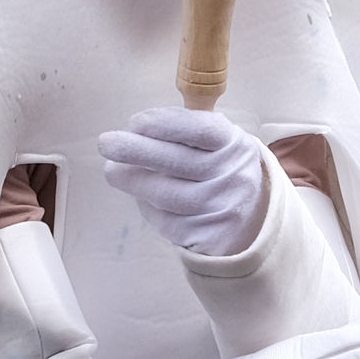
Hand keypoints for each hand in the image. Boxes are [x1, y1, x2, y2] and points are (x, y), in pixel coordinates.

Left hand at [98, 107, 267, 258]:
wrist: (253, 219)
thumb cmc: (221, 170)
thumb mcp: (218, 144)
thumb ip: (185, 131)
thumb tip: (134, 130)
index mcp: (234, 145)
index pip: (199, 130)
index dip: (163, 124)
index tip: (134, 122)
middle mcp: (232, 176)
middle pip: (177, 162)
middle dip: (136, 150)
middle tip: (106, 142)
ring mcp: (221, 208)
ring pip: (166, 194)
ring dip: (132, 181)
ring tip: (112, 171)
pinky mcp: (207, 235)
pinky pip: (167, 220)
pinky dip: (148, 206)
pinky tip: (142, 195)